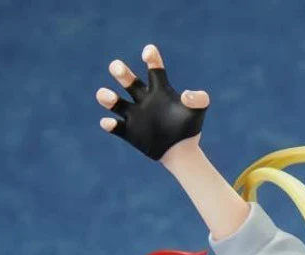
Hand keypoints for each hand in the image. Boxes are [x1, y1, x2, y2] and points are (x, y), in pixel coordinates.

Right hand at [97, 44, 209, 160]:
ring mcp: (135, 115)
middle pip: (129, 82)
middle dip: (122, 73)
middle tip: (116, 66)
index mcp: (160, 90)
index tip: (148, 51)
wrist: (181, 151)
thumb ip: (200, 99)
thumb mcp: (199, 111)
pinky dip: (109, 124)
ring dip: (108, 98)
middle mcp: (144, 99)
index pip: (154, 70)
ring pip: (116, 103)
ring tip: (104, 95)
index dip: (151, 59)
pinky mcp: (129, 132)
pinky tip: (108, 122)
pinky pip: (115, 127)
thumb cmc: (189, 127)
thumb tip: (186, 95)